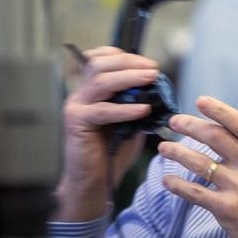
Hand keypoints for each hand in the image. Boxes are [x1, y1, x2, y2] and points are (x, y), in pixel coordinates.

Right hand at [54, 46, 158, 220]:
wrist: (94, 181)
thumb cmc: (113, 152)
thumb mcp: (131, 121)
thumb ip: (139, 103)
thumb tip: (160, 89)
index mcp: (92, 90)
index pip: (101, 59)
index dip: (125, 56)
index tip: (149, 63)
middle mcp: (81, 94)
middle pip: (100, 64)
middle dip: (130, 63)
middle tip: (153, 69)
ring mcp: (77, 107)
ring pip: (101, 82)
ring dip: (130, 78)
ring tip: (152, 78)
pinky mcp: (77, 122)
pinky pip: (103, 110)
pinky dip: (126, 108)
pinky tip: (144, 109)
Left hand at [160, 96, 237, 237]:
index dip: (220, 111)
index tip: (201, 101)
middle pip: (216, 138)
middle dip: (191, 126)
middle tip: (175, 121)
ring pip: (200, 163)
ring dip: (178, 153)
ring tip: (164, 147)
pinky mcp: (226, 209)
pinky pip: (195, 193)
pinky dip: (178, 185)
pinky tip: (167, 180)